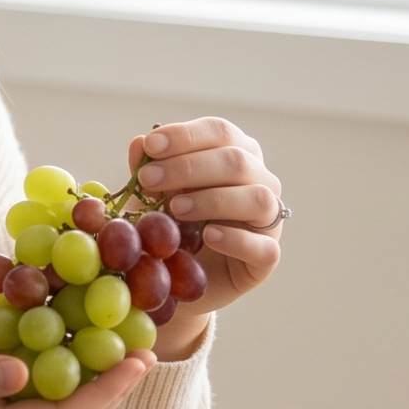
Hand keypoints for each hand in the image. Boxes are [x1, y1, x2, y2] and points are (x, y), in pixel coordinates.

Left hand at [126, 117, 283, 354]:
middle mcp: (260, 181)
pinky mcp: (267, 257)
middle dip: (188, 167)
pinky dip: (235, 239)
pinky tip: (208, 236)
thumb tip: (139, 143)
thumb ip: (148, 170)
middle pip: (236, 161)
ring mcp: (268, 219)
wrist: (177, 276)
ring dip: (213, 200)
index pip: (220, 132)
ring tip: (175, 209)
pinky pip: (262, 246)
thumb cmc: (171, 223)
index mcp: (236, 154)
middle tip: (149, 180)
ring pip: (257, 199)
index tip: (151, 146)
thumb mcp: (152, 195)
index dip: (185, 136)